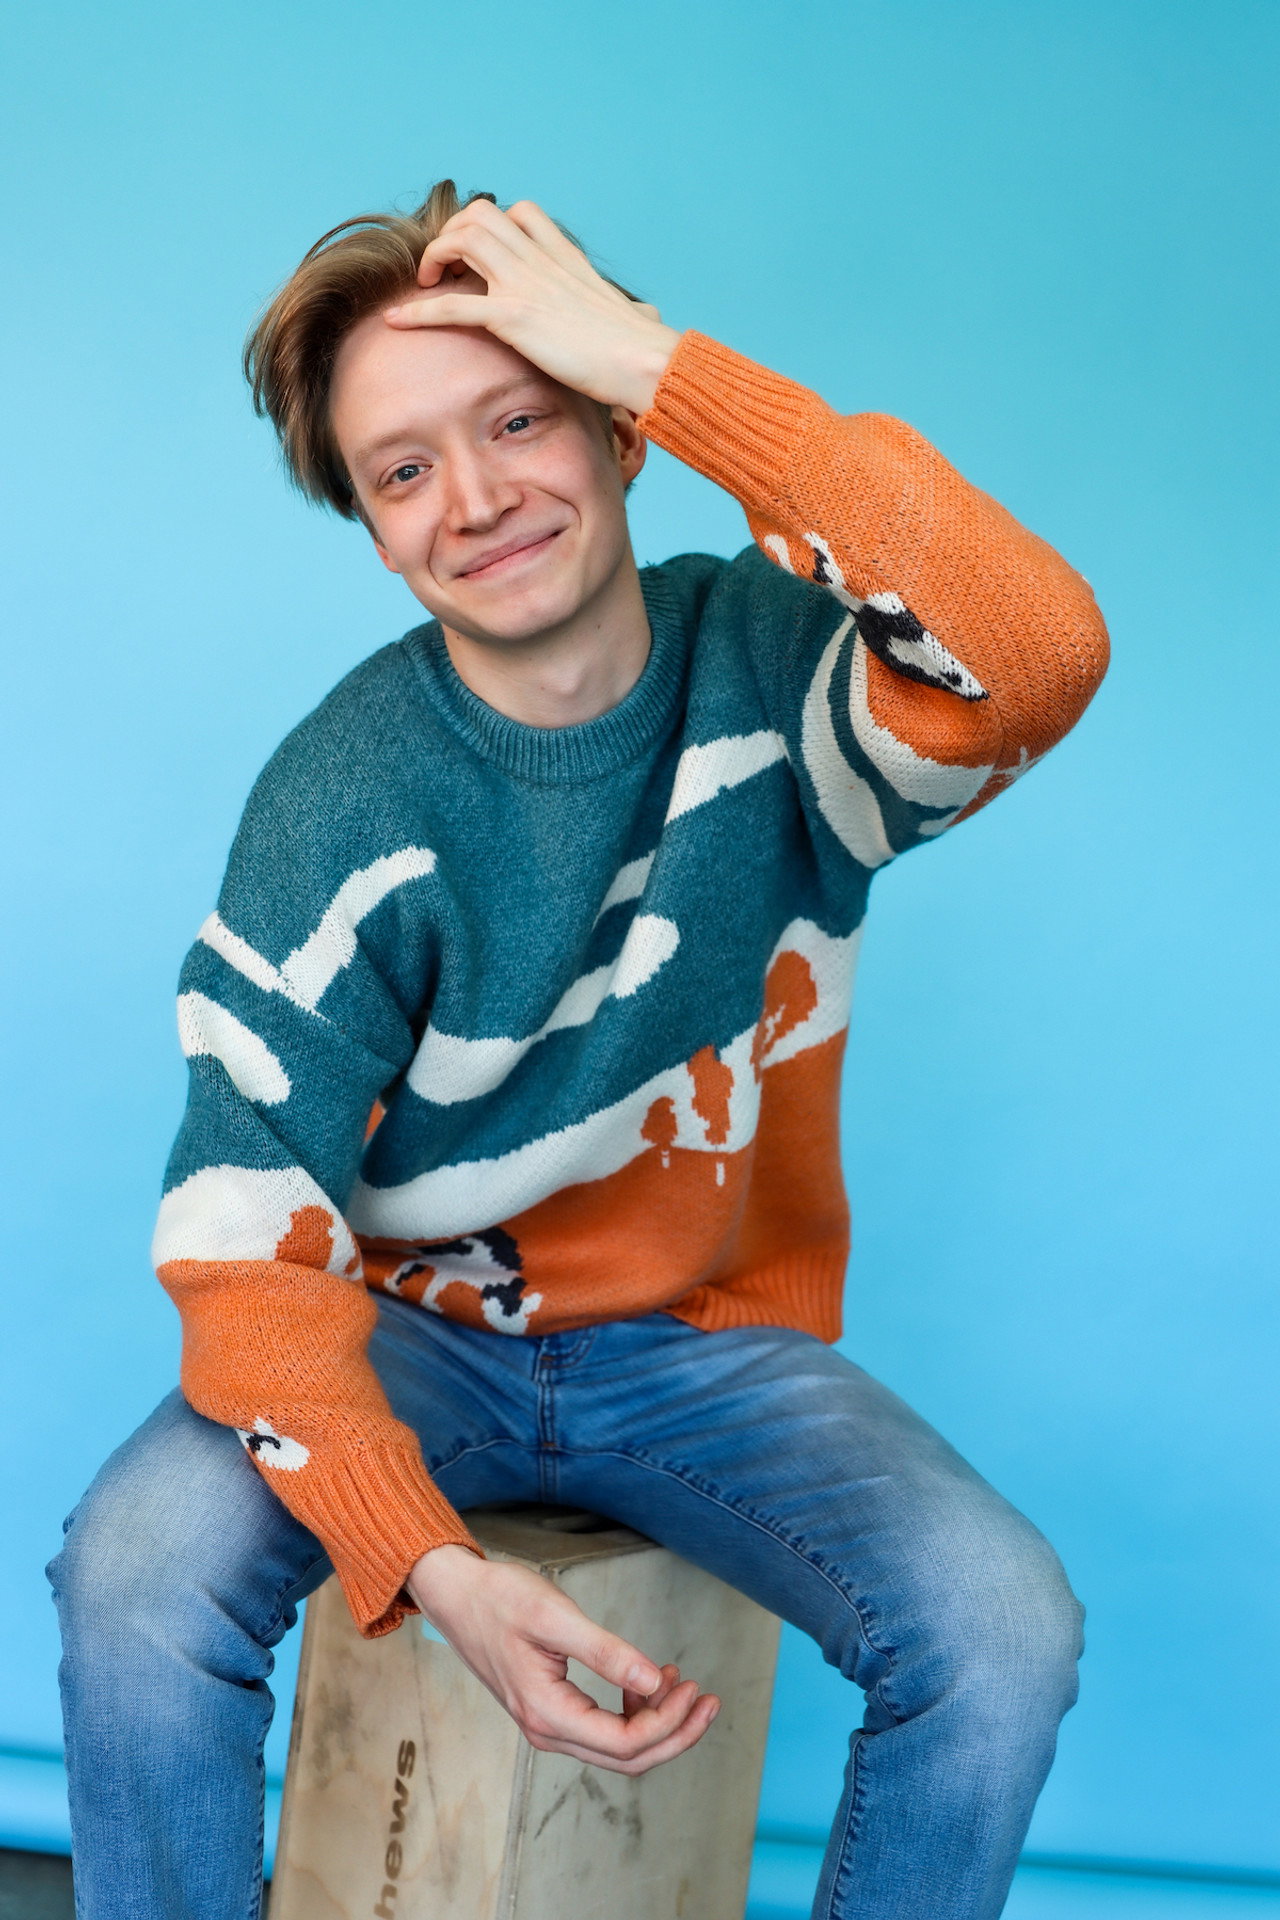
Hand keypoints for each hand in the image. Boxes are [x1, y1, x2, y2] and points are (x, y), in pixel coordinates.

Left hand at [383, 198, 681, 414]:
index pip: (520, 212)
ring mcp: (525, 284)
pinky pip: (451, 304)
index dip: (491, 225)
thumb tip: (650, 317)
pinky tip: (397, 321)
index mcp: (565, 257)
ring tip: (427, 284)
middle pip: (480, 214)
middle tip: (444, 269)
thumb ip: (634, 310)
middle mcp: (540, 261)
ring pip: (461, 240)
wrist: (643, 360)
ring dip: (435, 258)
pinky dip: (419, 311)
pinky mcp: (513, 317)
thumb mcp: (635, 315)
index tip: (479, 254)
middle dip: (452, 235)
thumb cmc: (643, 348)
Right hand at [407, 1543, 719, 1774]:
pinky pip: (603, 1728)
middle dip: (675, 1733)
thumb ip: (605, 1651)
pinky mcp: (552, 1711)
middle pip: (627, 1758)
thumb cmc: (500, 1599)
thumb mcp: (555, 1617)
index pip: (624, 1743)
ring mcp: (548, 1725)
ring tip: (682, 1680)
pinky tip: (648, 1679)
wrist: (457, 1596)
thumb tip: (653, 1679)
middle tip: (708, 1698)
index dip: (668, 1723)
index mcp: (548, 1714)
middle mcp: (547, 1731)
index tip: (693, 1686)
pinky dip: (634, 1710)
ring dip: (657, 1722)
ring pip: (618, 1747)